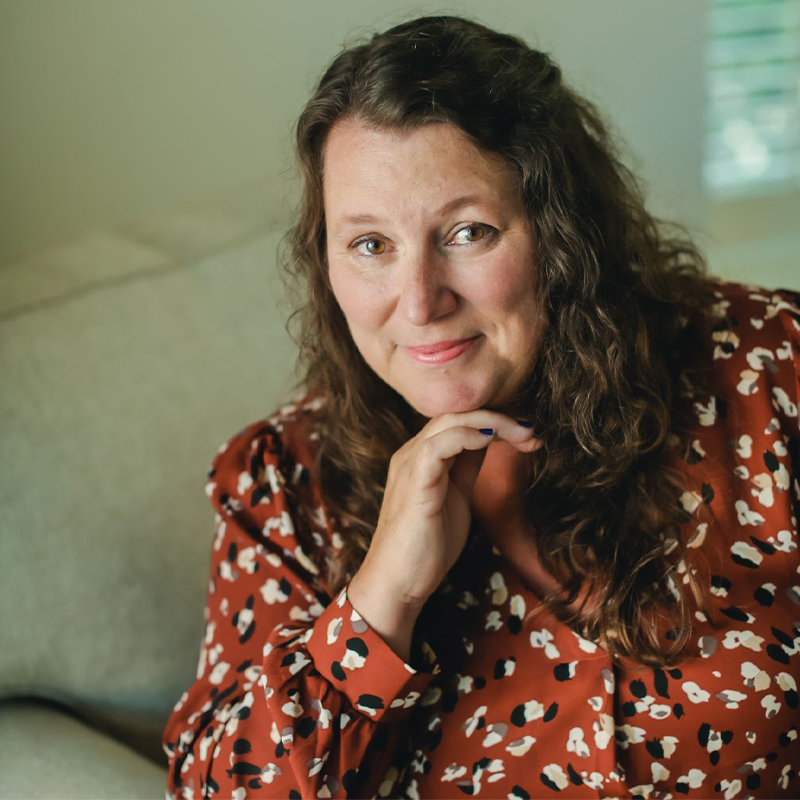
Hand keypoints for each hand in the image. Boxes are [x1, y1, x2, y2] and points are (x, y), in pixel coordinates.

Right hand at [347, 411, 542, 659]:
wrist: (398, 583)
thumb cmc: (426, 547)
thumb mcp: (456, 497)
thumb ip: (466, 467)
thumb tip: (489, 441)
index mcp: (420, 456)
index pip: (457, 420)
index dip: (494, 420)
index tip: (528, 432)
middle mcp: (411, 453)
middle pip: (455, 414)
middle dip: (499, 417)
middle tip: (533, 430)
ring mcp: (409, 465)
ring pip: (448, 421)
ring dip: (492, 423)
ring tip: (523, 433)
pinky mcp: (414, 482)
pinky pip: (439, 445)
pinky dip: (468, 436)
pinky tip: (493, 441)